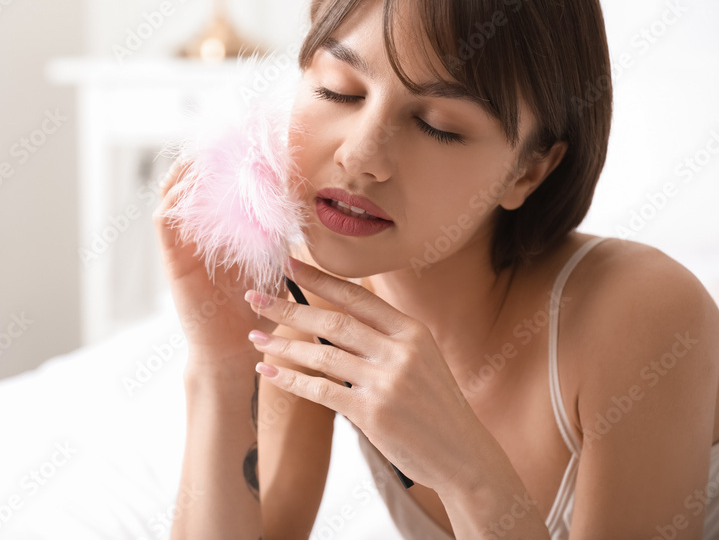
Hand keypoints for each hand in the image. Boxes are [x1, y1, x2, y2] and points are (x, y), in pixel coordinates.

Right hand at [152, 157, 286, 362]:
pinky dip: (176, 201)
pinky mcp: (173, 260)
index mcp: (217, 232)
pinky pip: (166, 222)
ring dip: (186, 174)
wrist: (236, 347)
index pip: (211, 187)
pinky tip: (193, 187)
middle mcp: (195, 234)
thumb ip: (275, 234)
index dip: (220, 164)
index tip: (238, 143)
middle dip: (201, 160)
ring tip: (205, 155)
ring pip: (171, 197)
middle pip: (186, 184)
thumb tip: (289, 201)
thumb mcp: (272, 262)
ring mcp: (181, 246)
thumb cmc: (256, 310)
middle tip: (219, 141)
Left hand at [243, 256, 493, 493]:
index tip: (288, 263)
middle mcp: (401, 351)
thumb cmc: (435, 406)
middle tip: (254, 296)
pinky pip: (320, 390)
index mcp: (412, 331)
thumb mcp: (421, 359)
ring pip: (322, 355)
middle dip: (288, 308)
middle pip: (333, 321)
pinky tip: (268, 372)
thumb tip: (336, 317)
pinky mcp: (373, 413)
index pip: (356, 296)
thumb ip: (385, 337)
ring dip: (283, 345)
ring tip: (255, 337)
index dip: (319, 279)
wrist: (464, 456)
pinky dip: (290, 380)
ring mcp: (387, 382)